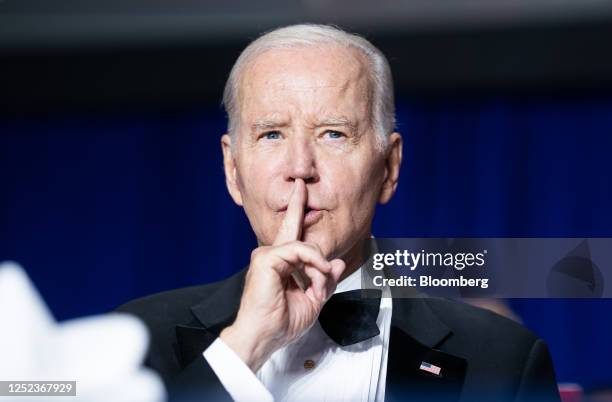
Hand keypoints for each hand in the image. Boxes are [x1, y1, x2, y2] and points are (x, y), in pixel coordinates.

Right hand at [220, 179, 345, 371]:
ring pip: (305, 247)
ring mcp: (266, 255)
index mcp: (281, 264)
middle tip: (301, 183)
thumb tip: (337, 263)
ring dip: (319, 269)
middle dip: (297, 205)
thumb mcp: (313, 300)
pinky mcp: (265, 259)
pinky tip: (319, 276)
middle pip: (291, 227)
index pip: (291, 235)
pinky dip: (313, 265)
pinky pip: (299, 251)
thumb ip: (325, 280)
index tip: (300, 192)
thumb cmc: (281, 323)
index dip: (296, 212)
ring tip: (319, 289)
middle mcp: (271, 255)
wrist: (264, 337)